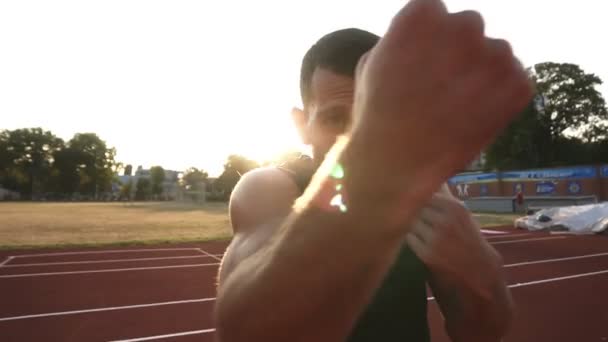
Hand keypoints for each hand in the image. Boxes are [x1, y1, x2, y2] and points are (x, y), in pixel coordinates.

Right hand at [350, 0, 533, 202]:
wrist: (396, 164)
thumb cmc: (376, 115)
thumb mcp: (372, 63)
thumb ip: (402, 39)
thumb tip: (424, 38)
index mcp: (424, 13)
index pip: (434, 12)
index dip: (426, 40)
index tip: (420, 64)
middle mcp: (465, 24)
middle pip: (467, 27)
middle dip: (457, 52)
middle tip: (440, 87)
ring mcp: (496, 53)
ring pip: (494, 53)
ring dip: (480, 74)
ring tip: (455, 109)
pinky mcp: (517, 84)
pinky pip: (513, 81)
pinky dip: (499, 98)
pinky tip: (472, 118)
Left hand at [406, 193, 502, 295]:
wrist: (477, 265)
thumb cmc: (466, 232)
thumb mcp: (460, 210)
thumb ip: (445, 193)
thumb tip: (433, 172)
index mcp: (454, 207)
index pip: (424, 194)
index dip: (419, 196)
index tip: (416, 198)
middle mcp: (445, 222)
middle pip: (416, 207)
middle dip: (414, 210)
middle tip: (414, 212)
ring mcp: (435, 239)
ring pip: (410, 221)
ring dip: (412, 222)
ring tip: (418, 225)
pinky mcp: (426, 254)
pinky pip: (409, 237)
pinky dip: (411, 236)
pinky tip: (419, 237)